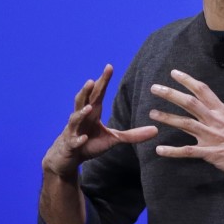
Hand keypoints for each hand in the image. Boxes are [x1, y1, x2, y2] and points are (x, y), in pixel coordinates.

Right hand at [42, 64, 158, 179]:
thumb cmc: (90, 143)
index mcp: (93, 112)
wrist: (67, 158)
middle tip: (91, 80)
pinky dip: (78, 139)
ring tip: (89, 108)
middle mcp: (82, 118)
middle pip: (83, 101)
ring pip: (75, 119)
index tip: (109, 66)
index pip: (97, 93)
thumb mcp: (113, 139)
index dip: (102, 80)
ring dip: (81, 113)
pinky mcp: (70, 145)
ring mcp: (74, 131)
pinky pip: (74, 141)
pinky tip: (83, 138)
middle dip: (86, 91)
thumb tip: (156, 130)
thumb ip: (133, 134)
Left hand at [149, 69, 223, 182]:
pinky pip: (188, 151)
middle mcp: (216, 120)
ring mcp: (213, 136)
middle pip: (190, 102)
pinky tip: (160, 150)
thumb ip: (220, 115)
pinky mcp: (211, 153)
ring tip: (152, 113)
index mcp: (222, 111)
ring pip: (185, 123)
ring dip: (167, 118)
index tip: (174, 73)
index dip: (187, 80)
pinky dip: (172, 151)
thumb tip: (208, 110)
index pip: (203, 90)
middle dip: (171, 94)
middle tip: (154, 88)